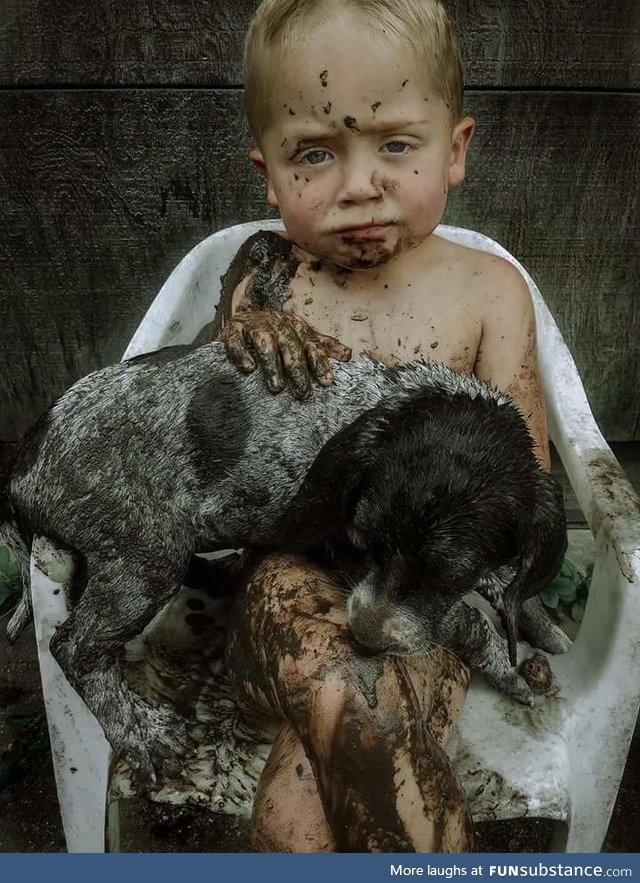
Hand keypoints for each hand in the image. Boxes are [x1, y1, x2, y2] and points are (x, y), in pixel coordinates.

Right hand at [217, 310, 350, 398]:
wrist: (242, 321)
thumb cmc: (276, 334)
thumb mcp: (300, 337)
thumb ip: (322, 346)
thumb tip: (348, 355)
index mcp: (296, 326)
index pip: (311, 344)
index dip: (319, 362)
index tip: (326, 381)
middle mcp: (277, 323)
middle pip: (289, 345)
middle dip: (297, 369)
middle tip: (302, 392)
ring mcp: (254, 325)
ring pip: (265, 342)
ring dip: (271, 364)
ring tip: (276, 387)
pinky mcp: (232, 329)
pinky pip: (236, 340)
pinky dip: (241, 353)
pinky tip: (248, 368)